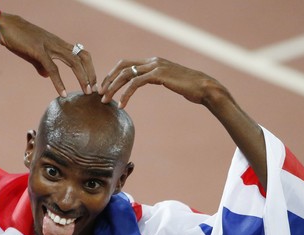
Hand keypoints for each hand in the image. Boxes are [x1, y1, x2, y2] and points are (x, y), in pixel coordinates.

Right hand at [0, 13, 96, 96]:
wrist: (5, 26)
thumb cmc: (19, 39)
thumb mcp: (34, 53)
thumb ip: (42, 65)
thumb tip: (46, 75)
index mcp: (59, 44)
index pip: (81, 54)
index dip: (89, 67)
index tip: (92, 82)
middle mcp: (58, 44)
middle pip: (83, 57)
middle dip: (91, 74)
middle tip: (95, 90)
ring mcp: (50, 47)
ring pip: (73, 62)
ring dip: (83, 78)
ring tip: (86, 92)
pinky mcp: (39, 51)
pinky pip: (53, 69)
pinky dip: (59, 83)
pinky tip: (63, 93)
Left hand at [99, 57, 220, 107]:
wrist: (204, 88)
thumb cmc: (189, 88)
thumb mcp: (169, 81)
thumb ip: (157, 79)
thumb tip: (147, 83)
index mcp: (153, 61)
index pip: (126, 63)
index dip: (113, 74)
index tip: (105, 87)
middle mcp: (153, 61)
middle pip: (122, 66)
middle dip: (108, 79)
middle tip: (99, 93)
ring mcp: (156, 66)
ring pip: (126, 74)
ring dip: (113, 88)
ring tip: (105, 100)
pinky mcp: (159, 75)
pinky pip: (136, 83)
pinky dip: (126, 94)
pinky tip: (121, 104)